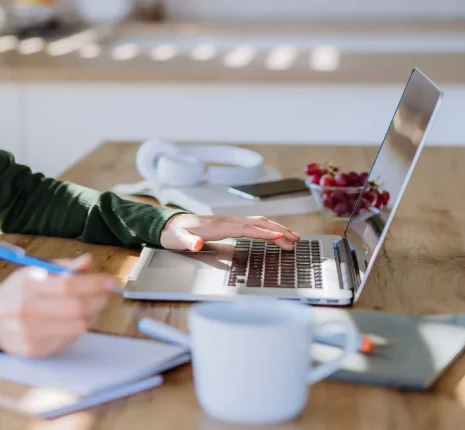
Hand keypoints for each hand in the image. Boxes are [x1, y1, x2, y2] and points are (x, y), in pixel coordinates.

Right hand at [0, 253, 115, 357]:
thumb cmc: (17, 293)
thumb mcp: (34, 272)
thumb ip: (62, 267)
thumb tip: (87, 262)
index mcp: (26, 285)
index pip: (68, 285)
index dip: (94, 283)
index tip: (109, 281)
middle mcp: (26, 310)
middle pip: (76, 307)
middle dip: (99, 299)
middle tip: (107, 293)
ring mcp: (30, 333)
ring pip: (76, 325)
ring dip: (92, 314)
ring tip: (93, 305)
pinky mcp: (35, 350)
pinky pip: (69, 339)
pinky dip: (79, 328)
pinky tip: (77, 319)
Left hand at [159, 214, 299, 251]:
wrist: (167, 225)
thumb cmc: (173, 234)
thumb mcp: (177, 240)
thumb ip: (188, 241)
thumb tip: (198, 243)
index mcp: (218, 226)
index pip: (247, 228)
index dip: (264, 233)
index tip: (280, 238)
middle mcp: (226, 221)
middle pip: (258, 223)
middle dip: (278, 231)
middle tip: (296, 240)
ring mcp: (228, 221)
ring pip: (257, 222)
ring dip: (276, 228)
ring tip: (292, 237)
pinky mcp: (228, 225)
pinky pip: (252, 224)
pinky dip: (266, 228)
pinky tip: (272, 234)